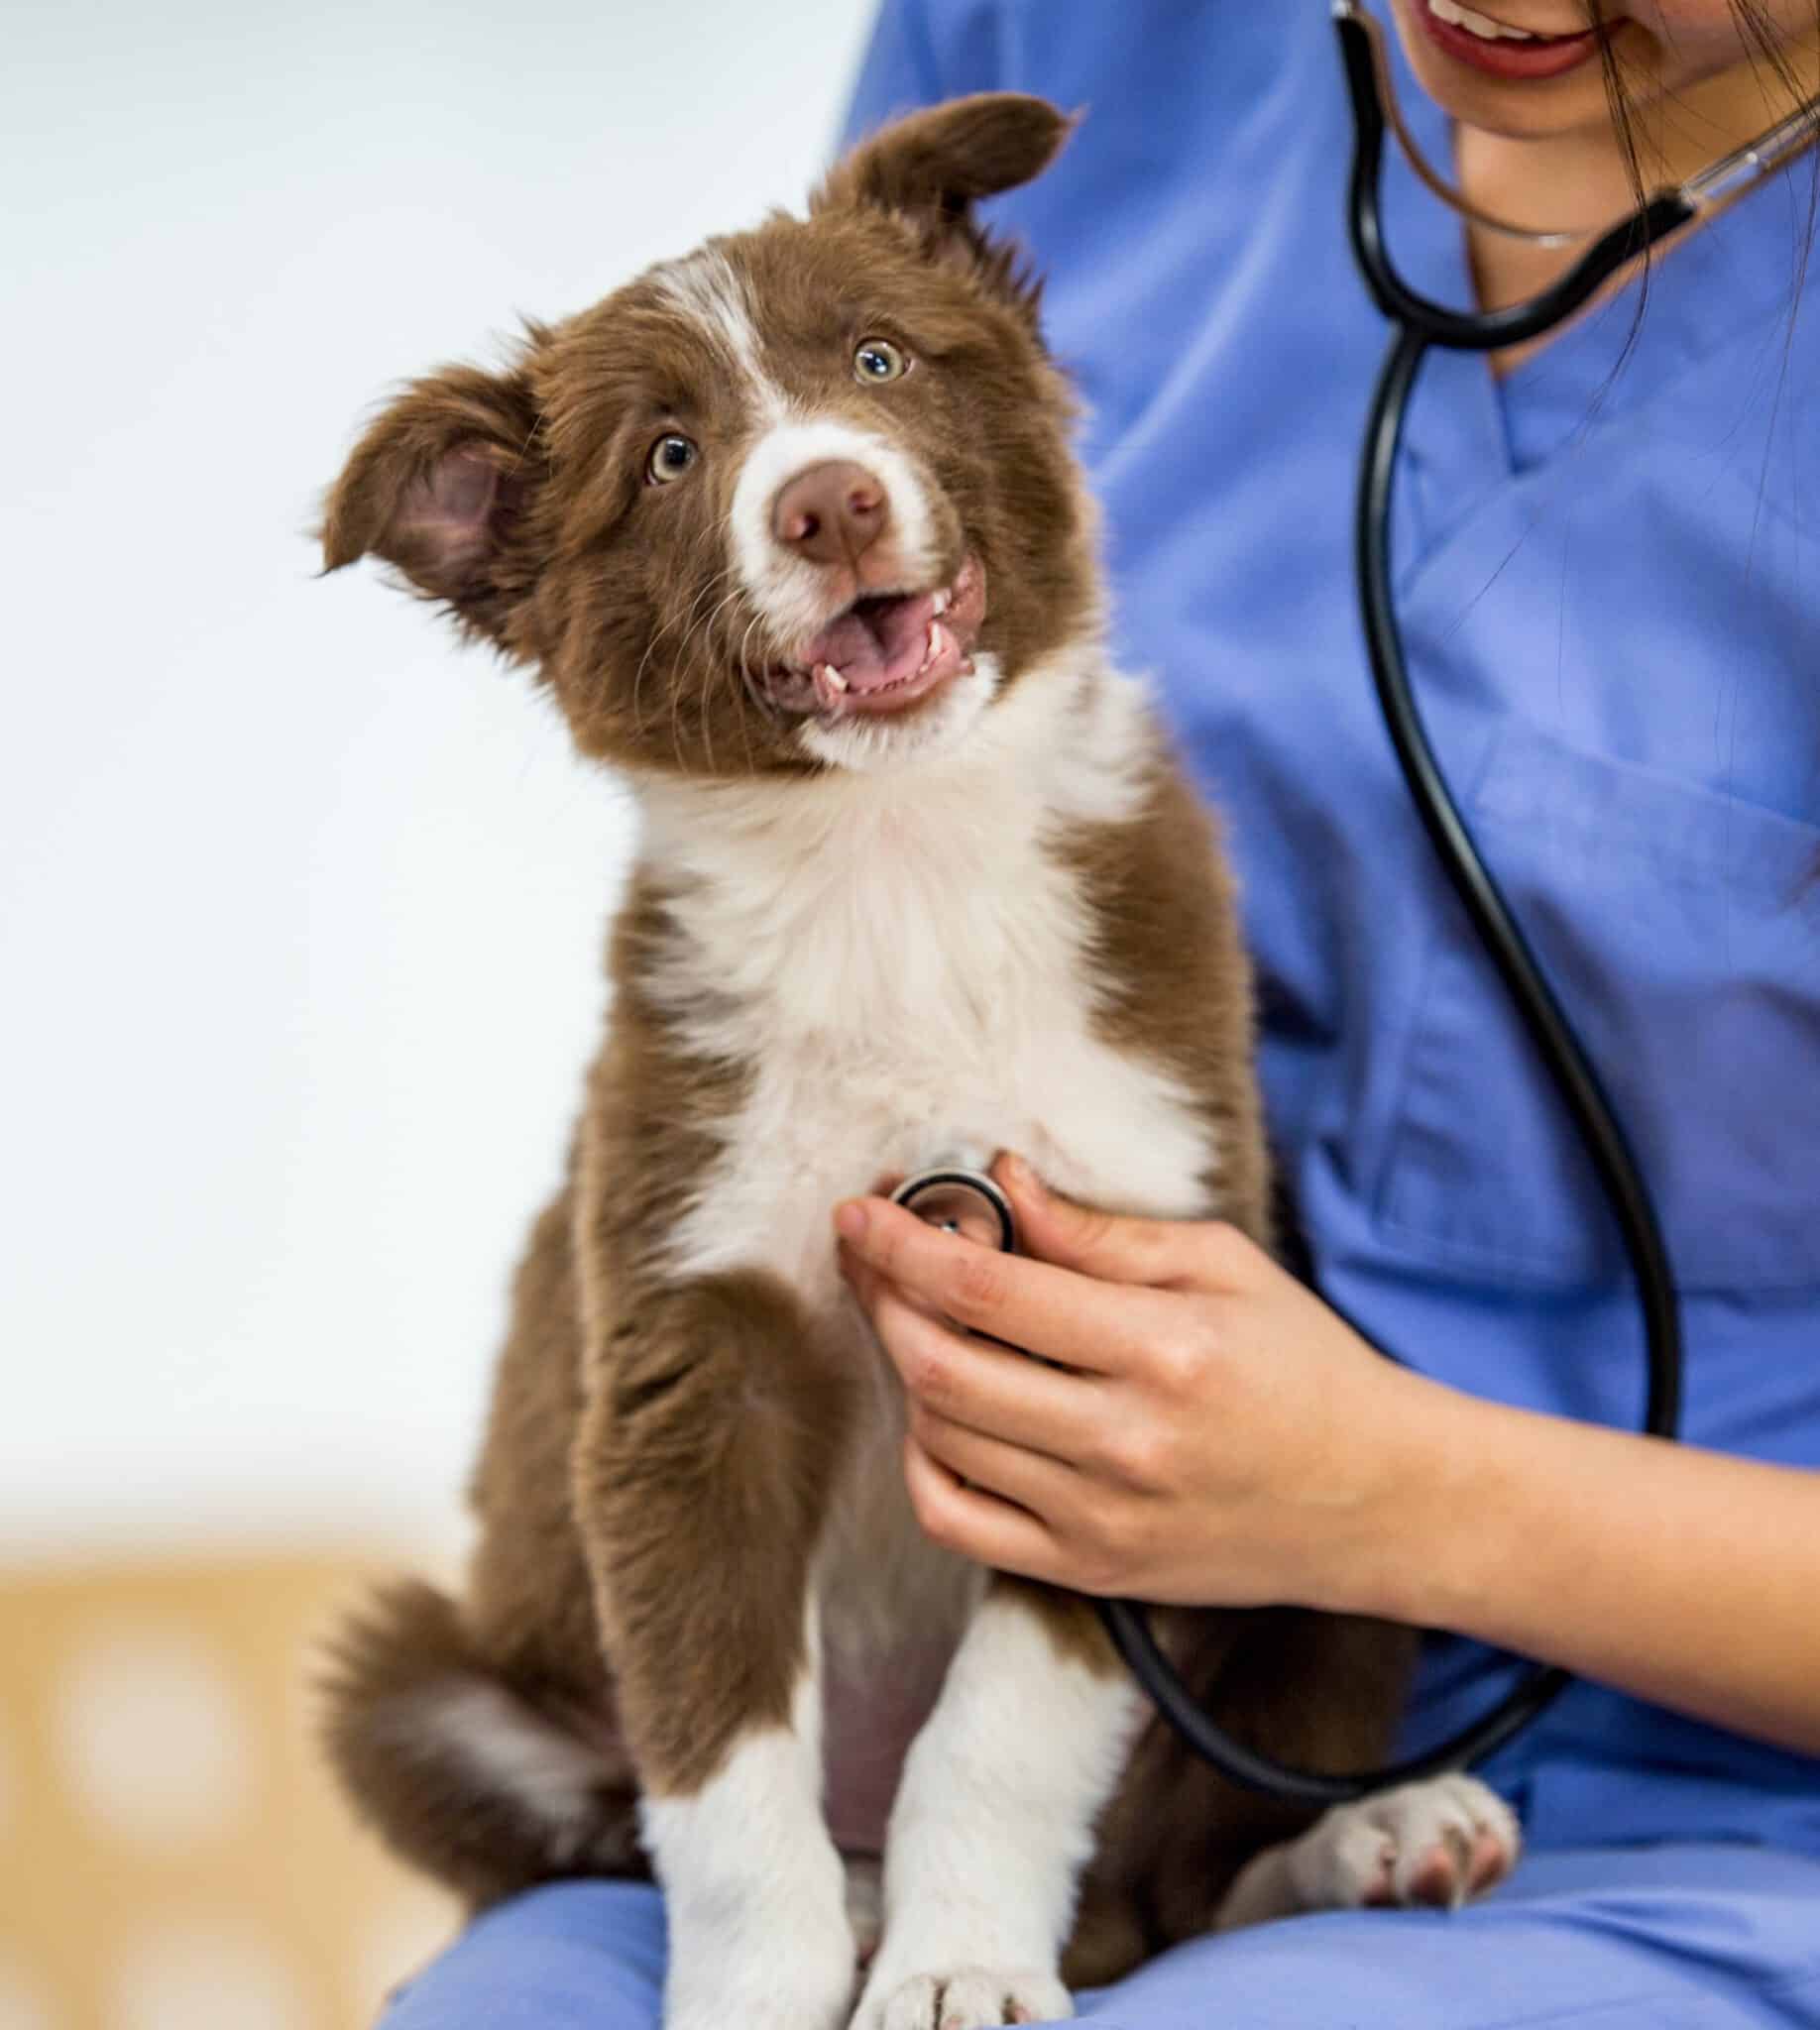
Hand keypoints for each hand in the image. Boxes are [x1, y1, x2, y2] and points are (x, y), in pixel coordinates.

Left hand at [833, 1155, 1440, 1613]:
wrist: (1379, 1500)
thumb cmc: (1304, 1365)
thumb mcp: (1223, 1266)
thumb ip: (1101, 1234)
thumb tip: (1003, 1184)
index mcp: (1163, 1349)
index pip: (988, 1291)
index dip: (903, 1244)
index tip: (859, 1209)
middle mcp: (1124, 1442)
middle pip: (942, 1367)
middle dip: (882, 1298)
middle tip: (871, 1253)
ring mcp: (1101, 1519)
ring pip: (940, 1438)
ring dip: (904, 1368)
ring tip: (918, 1318)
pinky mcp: (1089, 1571)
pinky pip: (956, 1522)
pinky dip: (922, 1461)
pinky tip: (938, 1412)